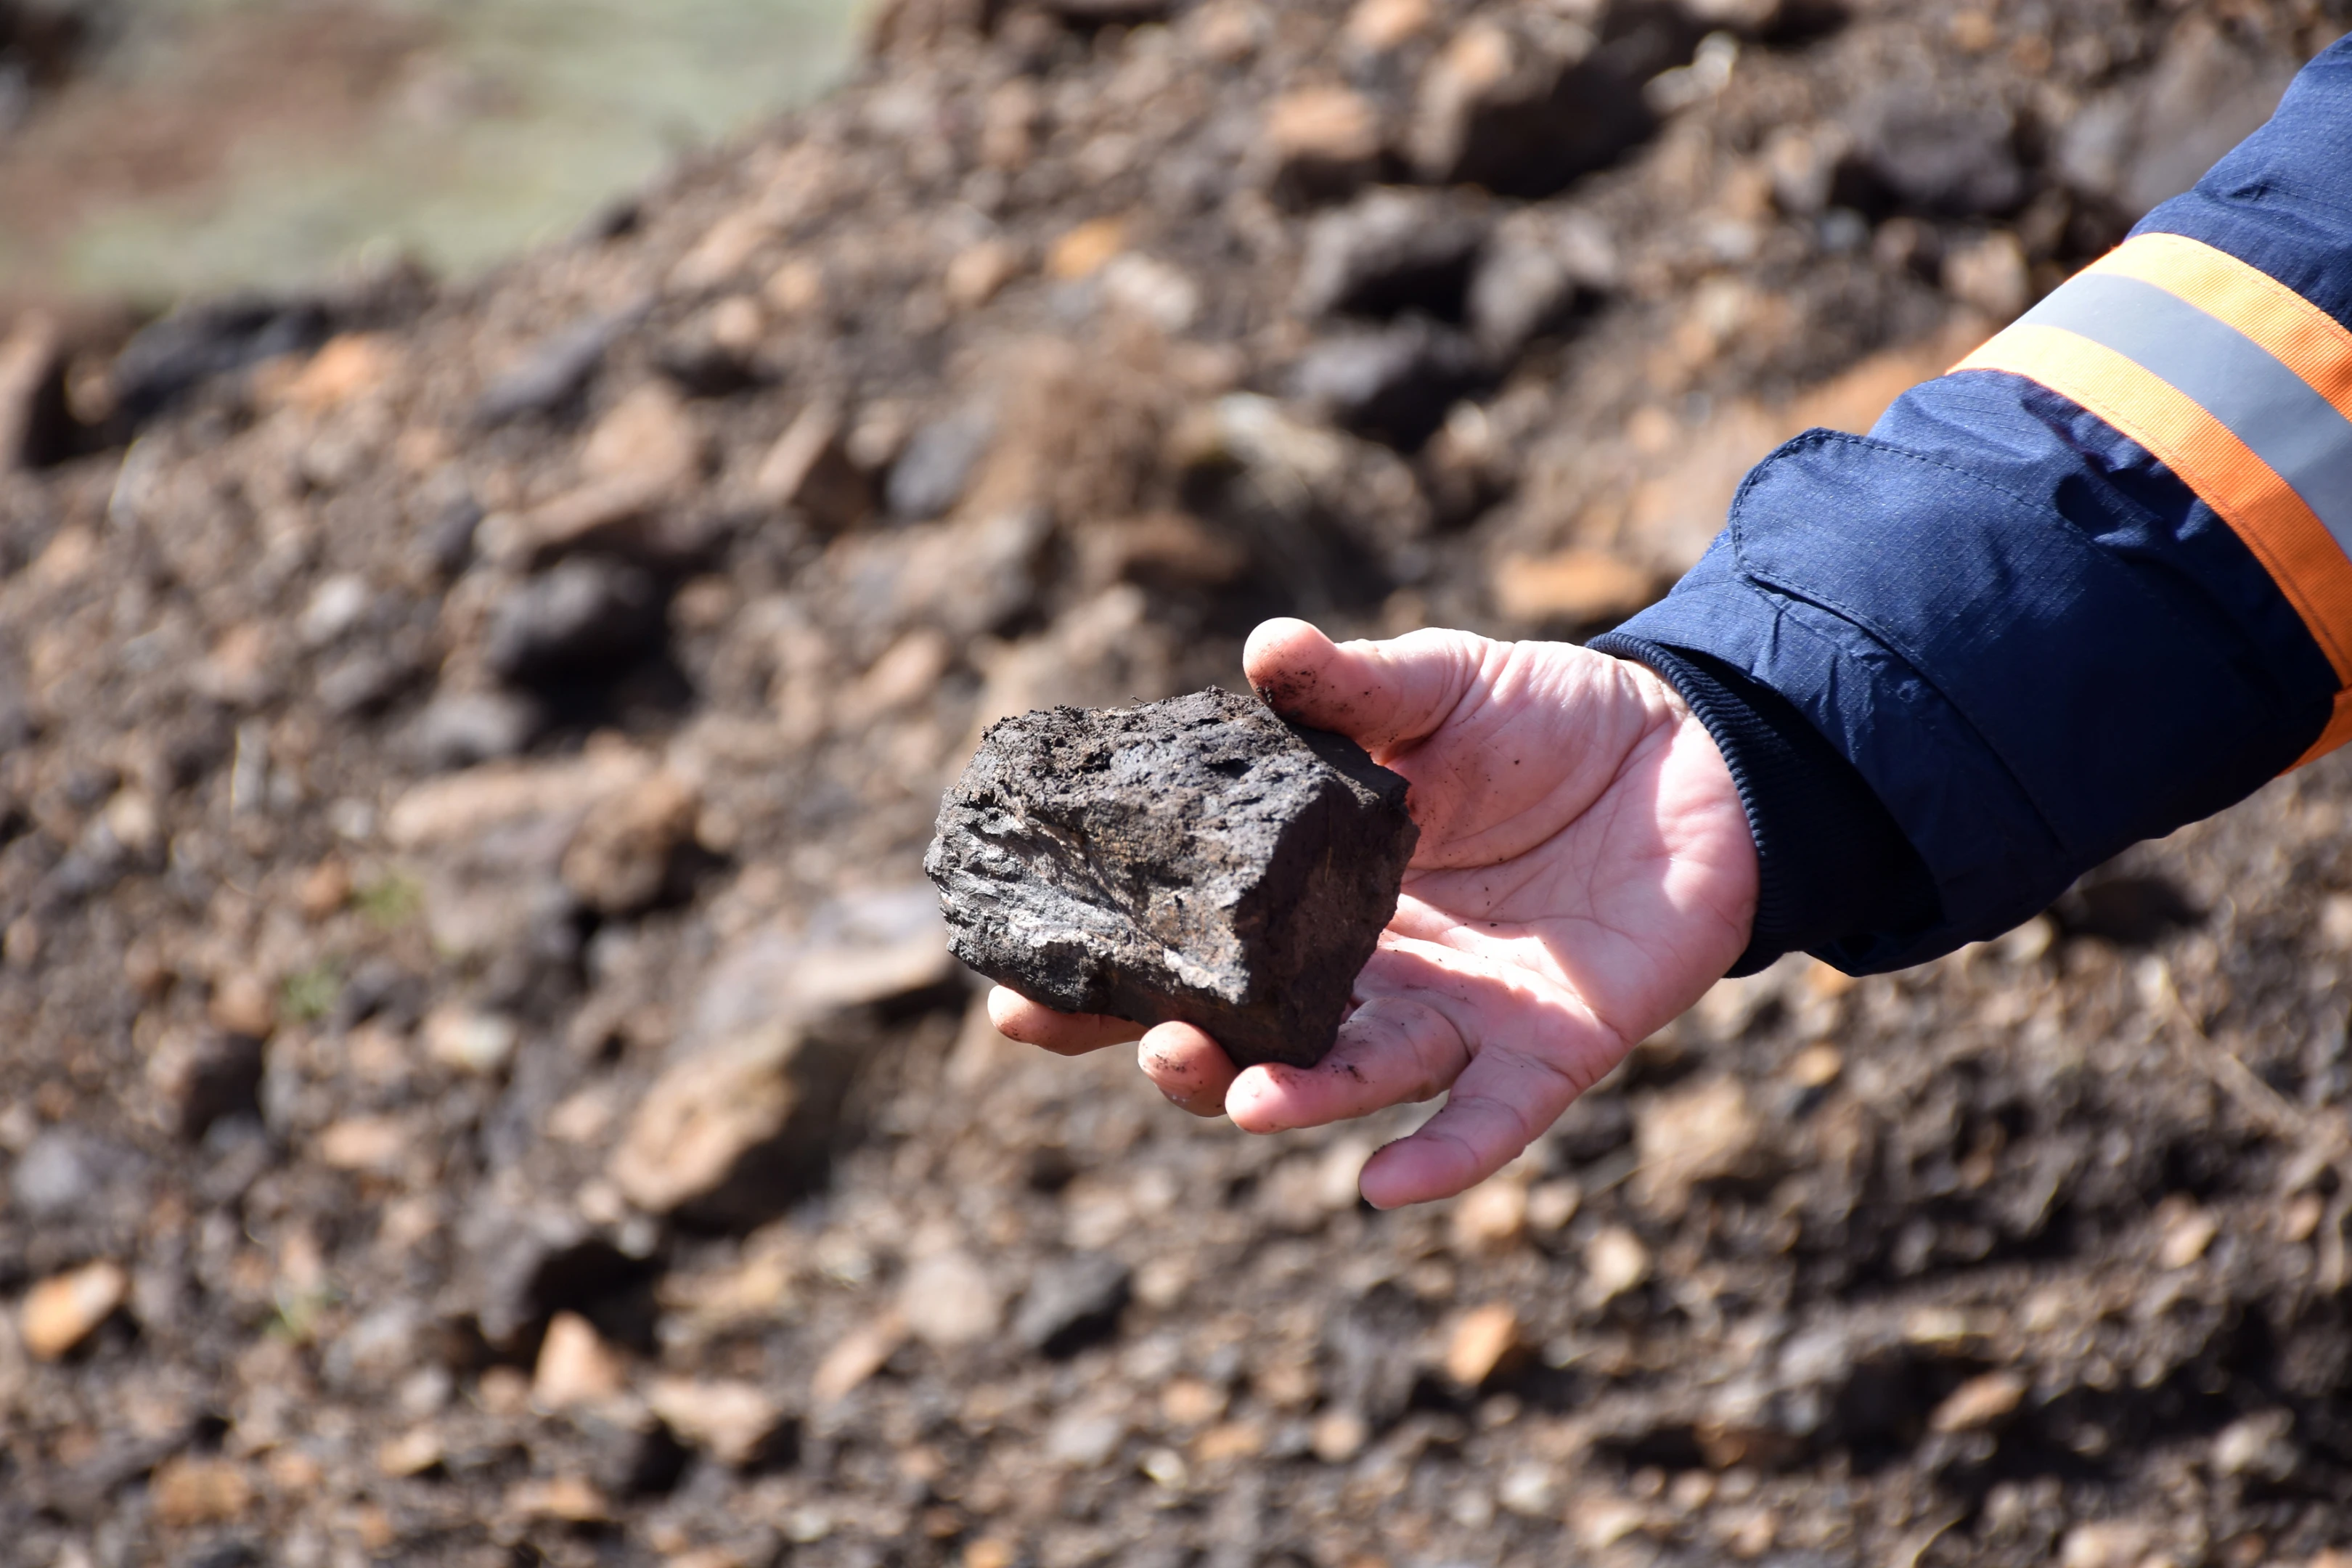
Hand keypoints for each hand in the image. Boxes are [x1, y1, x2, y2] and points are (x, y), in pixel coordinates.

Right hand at [990, 618, 1758, 1207]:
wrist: (1698, 756)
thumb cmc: (1550, 720)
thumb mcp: (1440, 687)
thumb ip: (1351, 689)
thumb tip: (1263, 648)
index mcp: (1318, 894)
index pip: (1196, 949)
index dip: (1110, 977)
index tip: (1015, 992)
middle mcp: (1372, 972)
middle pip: (1255, 1036)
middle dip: (1181, 1051)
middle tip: (1124, 1036)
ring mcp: (1457, 1017)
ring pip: (1355, 1077)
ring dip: (1290, 1097)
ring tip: (1230, 1092)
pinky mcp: (1550, 1049)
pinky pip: (1490, 1120)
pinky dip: (1440, 1158)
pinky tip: (1383, 1188)